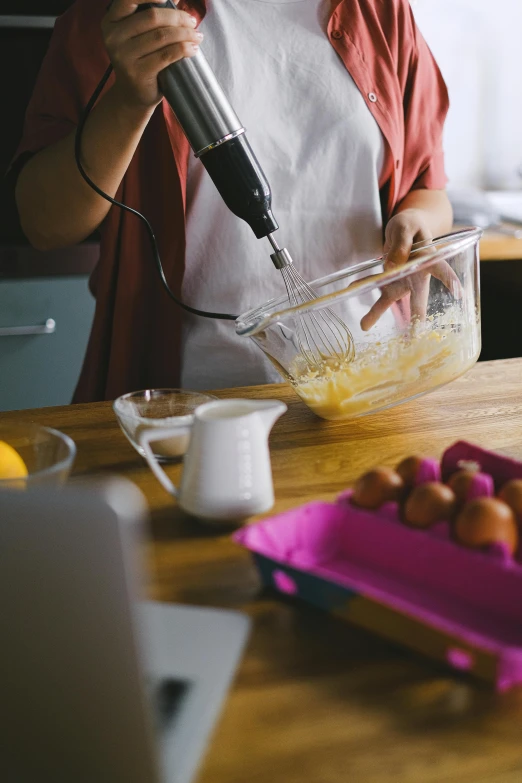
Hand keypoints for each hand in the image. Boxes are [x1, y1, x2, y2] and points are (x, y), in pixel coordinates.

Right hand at [102, 0, 202, 109]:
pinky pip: (166, 55)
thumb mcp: (140, 35)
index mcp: (111, 21)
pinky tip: (192, 49)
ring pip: (162, 36)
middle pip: (153, 17)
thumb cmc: (141, 60)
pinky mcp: (137, 73)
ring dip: (185, 34)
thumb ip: (152, 15)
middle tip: (192, 23)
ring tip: (197, 36)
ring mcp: (123, 56)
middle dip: (178, 17)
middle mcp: (113, 37)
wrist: (133, 95)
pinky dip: (183, 49)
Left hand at [361, 209, 460, 330]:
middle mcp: (419, 274)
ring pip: (392, 297)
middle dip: (417, 315)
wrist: (406, 226)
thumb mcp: (406, 226)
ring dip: (377, 312)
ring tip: (364, 325)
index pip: (442, 269)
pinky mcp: (391, 280)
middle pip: (419, 296)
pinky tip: (352, 292)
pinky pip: (377, 288)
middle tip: (415, 335)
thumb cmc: (411, 224)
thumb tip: (392, 266)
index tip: (458, 293)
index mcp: (429, 258)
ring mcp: (404, 280)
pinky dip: (362, 288)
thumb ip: (401, 244)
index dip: (450, 280)